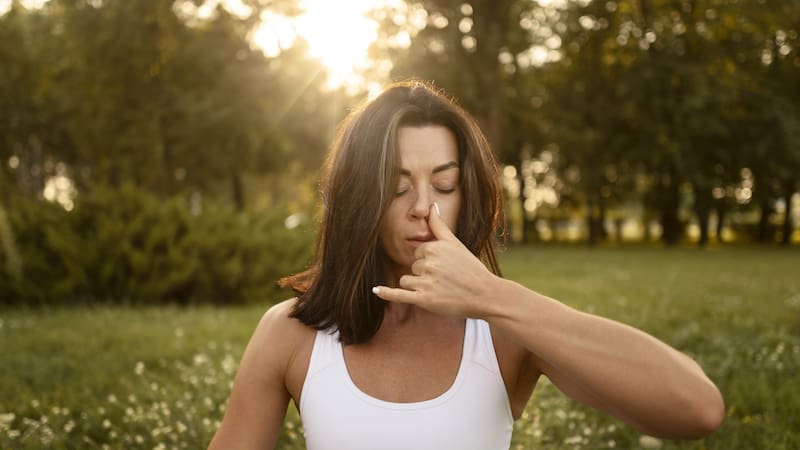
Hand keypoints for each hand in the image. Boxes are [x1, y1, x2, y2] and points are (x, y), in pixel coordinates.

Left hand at [373, 203, 496, 317]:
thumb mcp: (455, 243)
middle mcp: (428, 263)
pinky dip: (386, 293)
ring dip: (417, 287)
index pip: (418, 253)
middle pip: (412, 267)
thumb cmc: (470, 268)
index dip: (430, 261)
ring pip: (406, 281)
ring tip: (439, 290)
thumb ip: (439, 225)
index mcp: (434, 248)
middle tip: (446, 280)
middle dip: (424, 274)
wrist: (485, 294)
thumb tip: (431, 205)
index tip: (445, 267)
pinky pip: (398, 295)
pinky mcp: (424, 300)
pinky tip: (375, 290)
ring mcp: (425, 282)